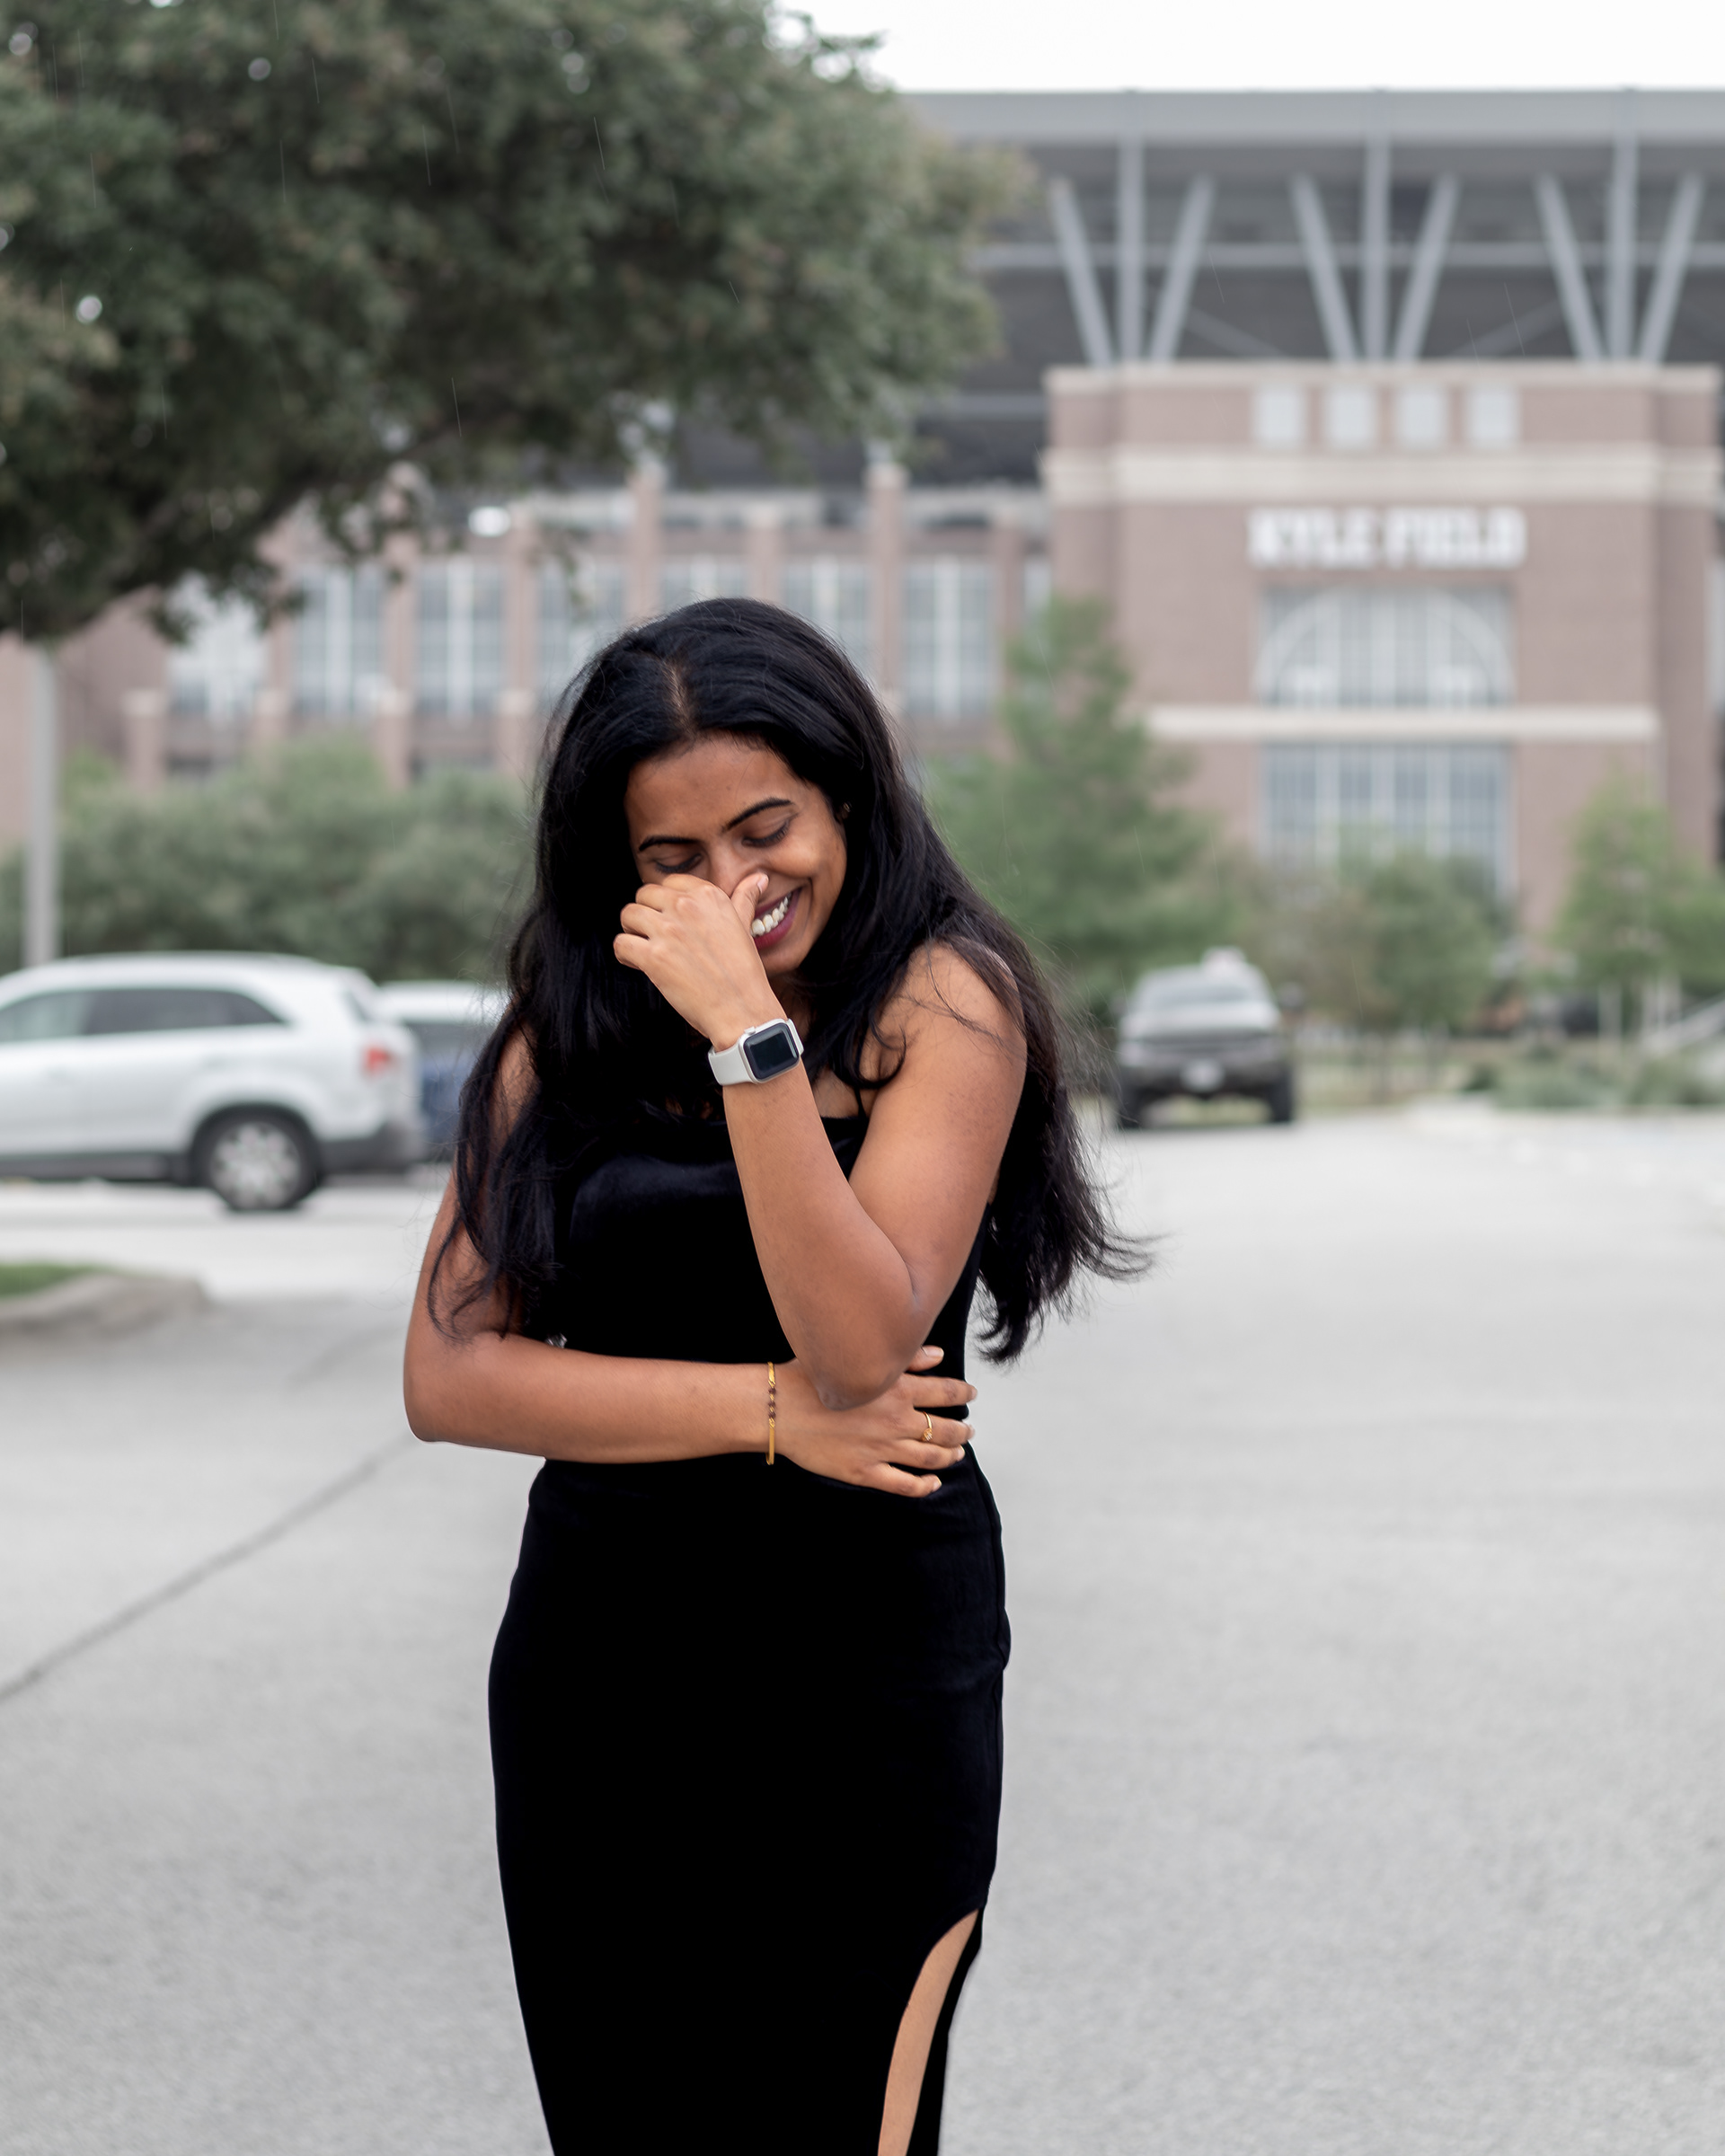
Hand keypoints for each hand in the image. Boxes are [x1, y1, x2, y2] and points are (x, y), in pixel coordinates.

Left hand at [615, 871, 782, 1047]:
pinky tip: (639, 965)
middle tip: (654, 935)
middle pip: (644, 894)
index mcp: (708, 895)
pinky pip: (621, 944)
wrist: (742, 1009)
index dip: (666, 902)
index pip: (670, 882)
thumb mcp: (745, 927)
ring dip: (631, 931)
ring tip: (643, 948)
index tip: (672, 920)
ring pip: (628, 914)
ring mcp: (667, 930)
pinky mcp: (653, 957)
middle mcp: (686, 907)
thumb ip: (744, 898)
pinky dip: (624, 955)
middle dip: (645, 913)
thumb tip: (759, 878)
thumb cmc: (744, 972)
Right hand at [774, 1346, 974, 1497]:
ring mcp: (881, 1449)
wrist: (779, 1409)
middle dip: (962, 1431)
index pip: (946, 1392)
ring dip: (949, 1456)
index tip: (971, 1395)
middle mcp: (895, 1421)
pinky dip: (925, 1486)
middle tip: (969, 1430)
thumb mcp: (857, 1359)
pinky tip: (933, 1482)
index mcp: (896, 1389)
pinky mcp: (865, 1472)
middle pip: (944, 1429)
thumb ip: (903, 1359)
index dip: (963, 1394)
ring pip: (930, 1457)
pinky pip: (905, 1484)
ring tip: (957, 1453)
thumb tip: (938, 1356)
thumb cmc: (811, 1378)